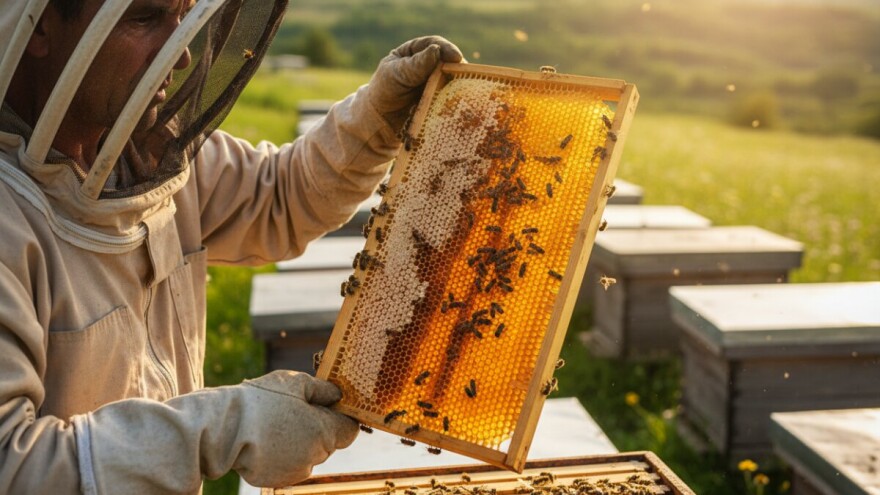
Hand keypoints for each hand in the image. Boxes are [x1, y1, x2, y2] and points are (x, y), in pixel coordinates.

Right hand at [235, 371, 358, 486]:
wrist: (224, 429)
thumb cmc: (261, 401)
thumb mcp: (297, 382)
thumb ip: (324, 390)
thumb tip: (337, 394)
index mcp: (325, 432)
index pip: (350, 430)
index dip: (341, 417)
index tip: (327, 406)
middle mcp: (314, 457)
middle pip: (328, 443)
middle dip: (317, 428)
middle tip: (293, 411)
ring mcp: (295, 472)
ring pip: (308, 455)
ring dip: (299, 442)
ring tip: (274, 424)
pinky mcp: (277, 480)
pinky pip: (288, 465)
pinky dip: (281, 455)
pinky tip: (264, 440)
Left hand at [365, 36, 464, 133]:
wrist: (380, 120)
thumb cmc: (384, 91)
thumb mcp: (396, 74)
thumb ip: (415, 65)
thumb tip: (436, 50)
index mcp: (415, 51)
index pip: (433, 44)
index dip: (447, 49)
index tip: (456, 57)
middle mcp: (429, 65)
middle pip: (448, 62)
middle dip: (457, 67)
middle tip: (465, 75)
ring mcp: (436, 84)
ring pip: (453, 80)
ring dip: (459, 85)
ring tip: (464, 91)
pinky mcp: (440, 101)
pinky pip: (451, 98)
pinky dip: (457, 100)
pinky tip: (460, 104)